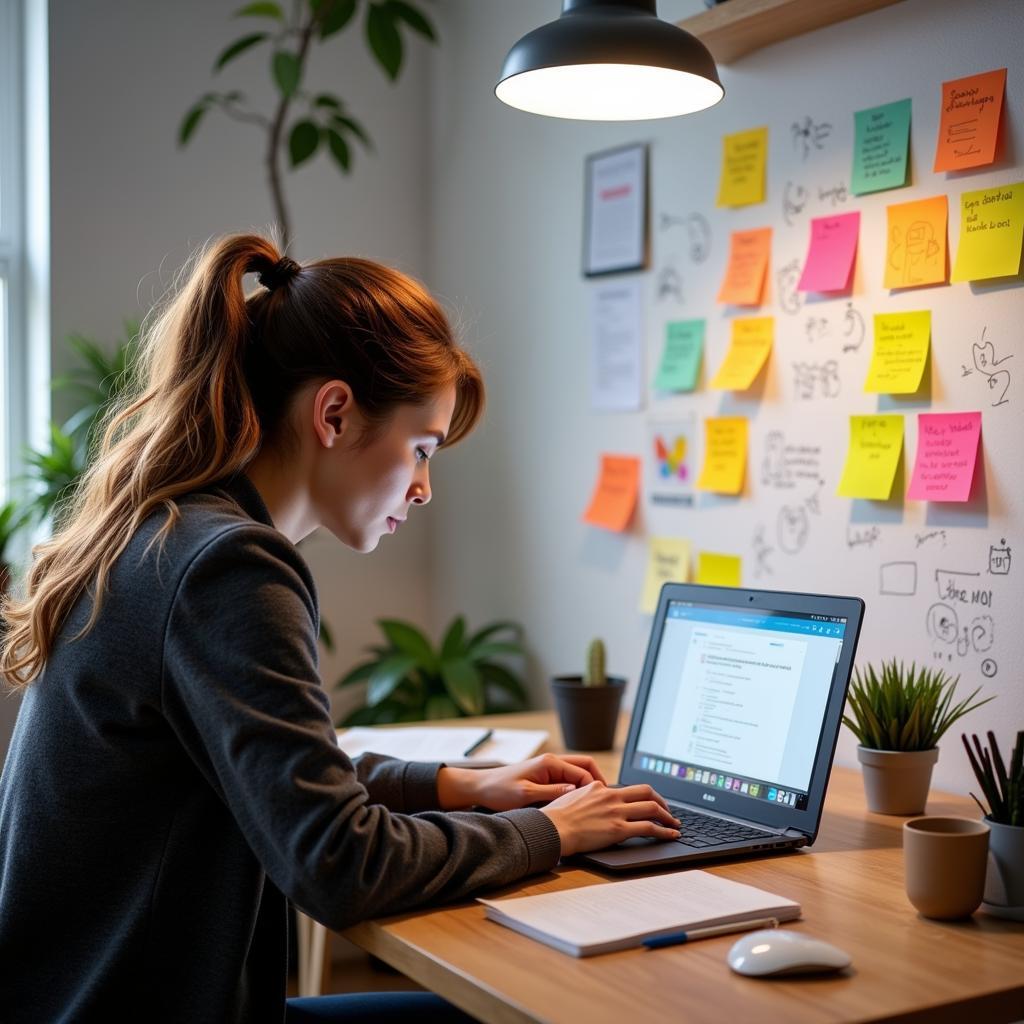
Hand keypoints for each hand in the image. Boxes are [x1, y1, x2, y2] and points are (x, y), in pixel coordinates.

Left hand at [437, 753, 607, 811]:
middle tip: (605, 801)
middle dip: (597, 782)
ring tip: (595, 804)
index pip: (583, 771)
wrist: (481, 788)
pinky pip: (568, 779)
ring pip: (578, 772)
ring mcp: (549, 768)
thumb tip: (575, 793)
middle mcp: (551, 762)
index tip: (601, 803)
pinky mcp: (545, 776)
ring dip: (587, 785)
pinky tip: (578, 804)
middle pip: (585, 766)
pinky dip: (577, 789)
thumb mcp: (526, 795)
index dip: (595, 787)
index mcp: (549, 763)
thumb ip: (551, 793)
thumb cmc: (499, 791)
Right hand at [539, 782, 680, 856]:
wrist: (553, 828)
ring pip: (652, 808)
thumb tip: (594, 798)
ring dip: (668, 817)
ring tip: (675, 825)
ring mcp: (617, 812)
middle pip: (646, 792)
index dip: (643, 796)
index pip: (628, 788)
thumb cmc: (557, 817)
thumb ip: (588, 795)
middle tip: (669, 811)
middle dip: (662, 801)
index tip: (649, 802)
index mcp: (600, 788)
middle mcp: (612, 797)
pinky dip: (664, 831)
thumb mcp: (573, 796)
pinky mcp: (619, 829)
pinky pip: (649, 828)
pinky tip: (671, 835)